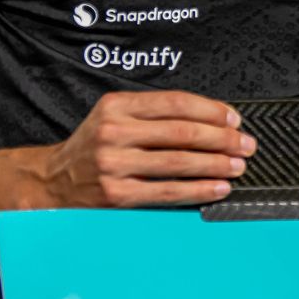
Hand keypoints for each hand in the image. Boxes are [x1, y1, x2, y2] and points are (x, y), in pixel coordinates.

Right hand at [39, 91, 254, 207]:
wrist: (52, 183)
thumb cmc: (93, 148)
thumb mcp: (114, 117)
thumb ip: (154, 115)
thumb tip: (212, 120)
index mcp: (117, 106)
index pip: (176, 103)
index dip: (212, 111)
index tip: (235, 120)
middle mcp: (113, 132)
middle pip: (182, 132)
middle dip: (222, 139)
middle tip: (246, 145)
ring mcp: (113, 165)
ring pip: (178, 162)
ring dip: (216, 164)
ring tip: (238, 166)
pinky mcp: (116, 195)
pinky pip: (167, 191)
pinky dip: (198, 190)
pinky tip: (217, 188)